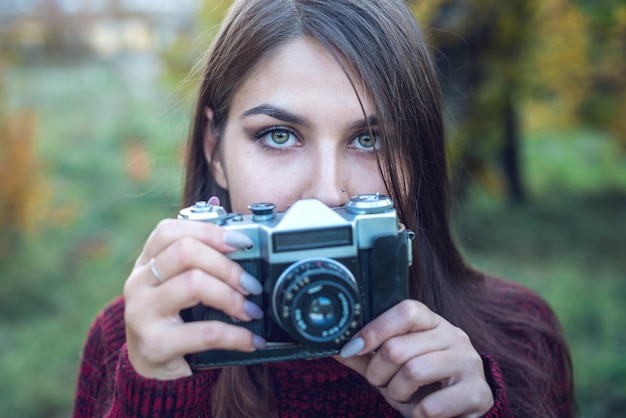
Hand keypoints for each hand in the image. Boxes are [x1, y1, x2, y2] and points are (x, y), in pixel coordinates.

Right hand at [123, 208, 265, 379]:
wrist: (149, 369)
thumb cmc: (174, 320)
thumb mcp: (178, 287)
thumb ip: (201, 265)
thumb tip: (248, 251)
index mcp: (146, 262)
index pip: (170, 231)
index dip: (209, 231)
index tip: (242, 243)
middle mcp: (139, 282)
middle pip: (185, 252)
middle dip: (227, 266)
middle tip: (251, 285)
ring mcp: (143, 312)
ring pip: (194, 284)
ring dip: (232, 297)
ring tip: (251, 311)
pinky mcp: (155, 344)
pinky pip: (206, 332)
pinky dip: (236, 335)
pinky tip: (250, 340)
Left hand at [334, 300, 492, 417]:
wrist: (462, 415)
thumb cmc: (424, 387)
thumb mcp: (392, 369)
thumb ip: (365, 357)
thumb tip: (332, 346)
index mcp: (433, 323)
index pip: (405, 310)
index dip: (375, 328)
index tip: (352, 347)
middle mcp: (454, 336)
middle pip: (399, 346)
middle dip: (378, 372)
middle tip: (381, 383)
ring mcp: (469, 363)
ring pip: (413, 372)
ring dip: (397, 392)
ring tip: (403, 397)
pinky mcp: (478, 393)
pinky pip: (432, 406)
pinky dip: (418, 415)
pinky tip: (423, 412)